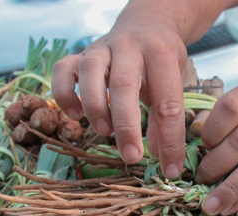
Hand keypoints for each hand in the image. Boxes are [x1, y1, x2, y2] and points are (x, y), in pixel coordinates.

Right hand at [52, 22, 188, 178]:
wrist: (146, 22)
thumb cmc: (161, 60)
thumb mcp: (175, 81)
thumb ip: (166, 116)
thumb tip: (161, 156)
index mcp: (161, 54)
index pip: (168, 102)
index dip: (170, 140)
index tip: (170, 169)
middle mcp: (129, 47)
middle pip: (124, 86)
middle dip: (127, 127)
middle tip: (131, 157)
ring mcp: (101, 48)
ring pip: (90, 73)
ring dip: (95, 108)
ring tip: (105, 132)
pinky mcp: (80, 54)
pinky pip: (62, 71)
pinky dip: (64, 95)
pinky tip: (75, 115)